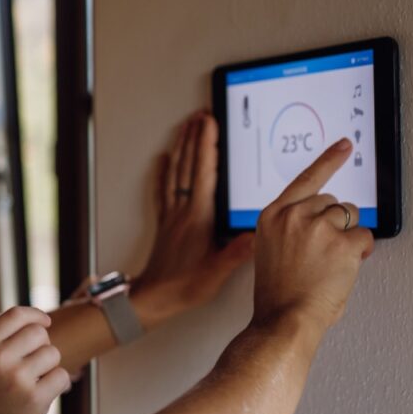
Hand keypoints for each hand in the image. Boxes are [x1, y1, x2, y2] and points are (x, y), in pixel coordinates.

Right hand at [0, 307, 67, 413]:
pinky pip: (61, 376)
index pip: (15, 315)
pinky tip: (41, 394)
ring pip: (53, 353)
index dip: (35, 315)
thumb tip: (40, 321)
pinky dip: (56, 384)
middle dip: (42, 346)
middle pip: (38, 333)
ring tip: (34, 382)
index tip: (45, 322)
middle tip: (33, 364)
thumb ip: (2, 339)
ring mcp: (17, 378)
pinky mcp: (35, 398)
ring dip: (49, 367)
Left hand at [131, 111, 254, 326]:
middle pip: (188, 165)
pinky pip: (163, 190)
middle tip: (200, 115)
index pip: (204, 172)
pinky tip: (163, 160)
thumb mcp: (217, 272)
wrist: (153, 298)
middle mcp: (182, 211)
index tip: (210, 123)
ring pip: (175, 173)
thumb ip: (238, 252)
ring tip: (185, 127)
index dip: (207, 145)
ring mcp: (172, 215)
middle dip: (195, 138)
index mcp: (198, 217)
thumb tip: (259, 233)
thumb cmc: (184, 286)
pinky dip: (163, 171)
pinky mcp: (165, 223)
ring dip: (181, 148)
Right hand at [252, 138, 373, 334]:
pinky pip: (364, 237)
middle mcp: (293, 215)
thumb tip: (324, 221)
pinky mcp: (342, 242)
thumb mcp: (272, 251)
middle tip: (324, 253)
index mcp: (272, 216)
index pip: (305, 179)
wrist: (284, 320)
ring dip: (347, 238)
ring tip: (329, 264)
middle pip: (332, 202)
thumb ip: (291, 229)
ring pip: (350, 217)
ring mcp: (318, 227)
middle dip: (335, 223)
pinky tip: (342, 269)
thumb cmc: (278, 294)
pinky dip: (360, 253)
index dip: (328, 160)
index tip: (344, 145)